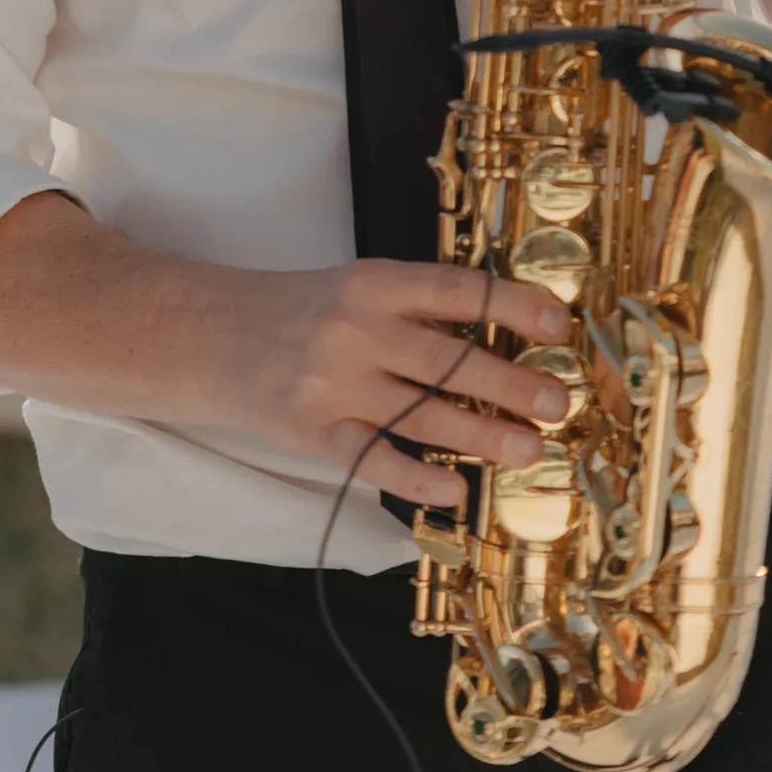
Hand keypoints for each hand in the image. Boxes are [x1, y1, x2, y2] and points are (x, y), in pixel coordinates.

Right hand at [202, 258, 574, 507]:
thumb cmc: (304, 310)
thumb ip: (417, 308)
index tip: (558, 324)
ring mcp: (333, 383)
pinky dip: (418, 477)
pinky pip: (374, 459)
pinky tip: (457, 489)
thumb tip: (500, 335)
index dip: (513, 306)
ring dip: (483, 435)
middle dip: (511, 384)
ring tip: (529, 448)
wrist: (212, 335)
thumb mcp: (358, 286)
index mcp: (375, 282)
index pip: (457, 291)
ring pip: (423, 415)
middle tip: (557, 402)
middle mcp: (357, 329)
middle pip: (449, 360)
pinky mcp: (312, 430)